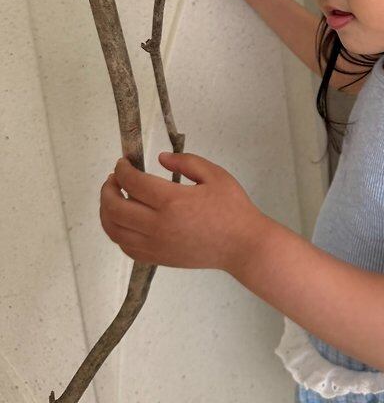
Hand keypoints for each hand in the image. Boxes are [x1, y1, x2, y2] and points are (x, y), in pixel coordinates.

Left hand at [99, 152, 265, 271]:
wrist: (242, 245)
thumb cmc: (232, 208)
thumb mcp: (215, 175)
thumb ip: (186, 162)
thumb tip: (160, 158)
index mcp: (172, 201)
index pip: (132, 182)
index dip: (122, 170)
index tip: (123, 162)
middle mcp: (157, 225)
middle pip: (115, 208)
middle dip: (108, 190)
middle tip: (113, 179)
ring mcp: (155, 245)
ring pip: (114, 230)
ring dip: (106, 212)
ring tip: (113, 199)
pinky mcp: (157, 258)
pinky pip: (126, 246)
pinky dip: (117, 232)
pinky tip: (124, 221)